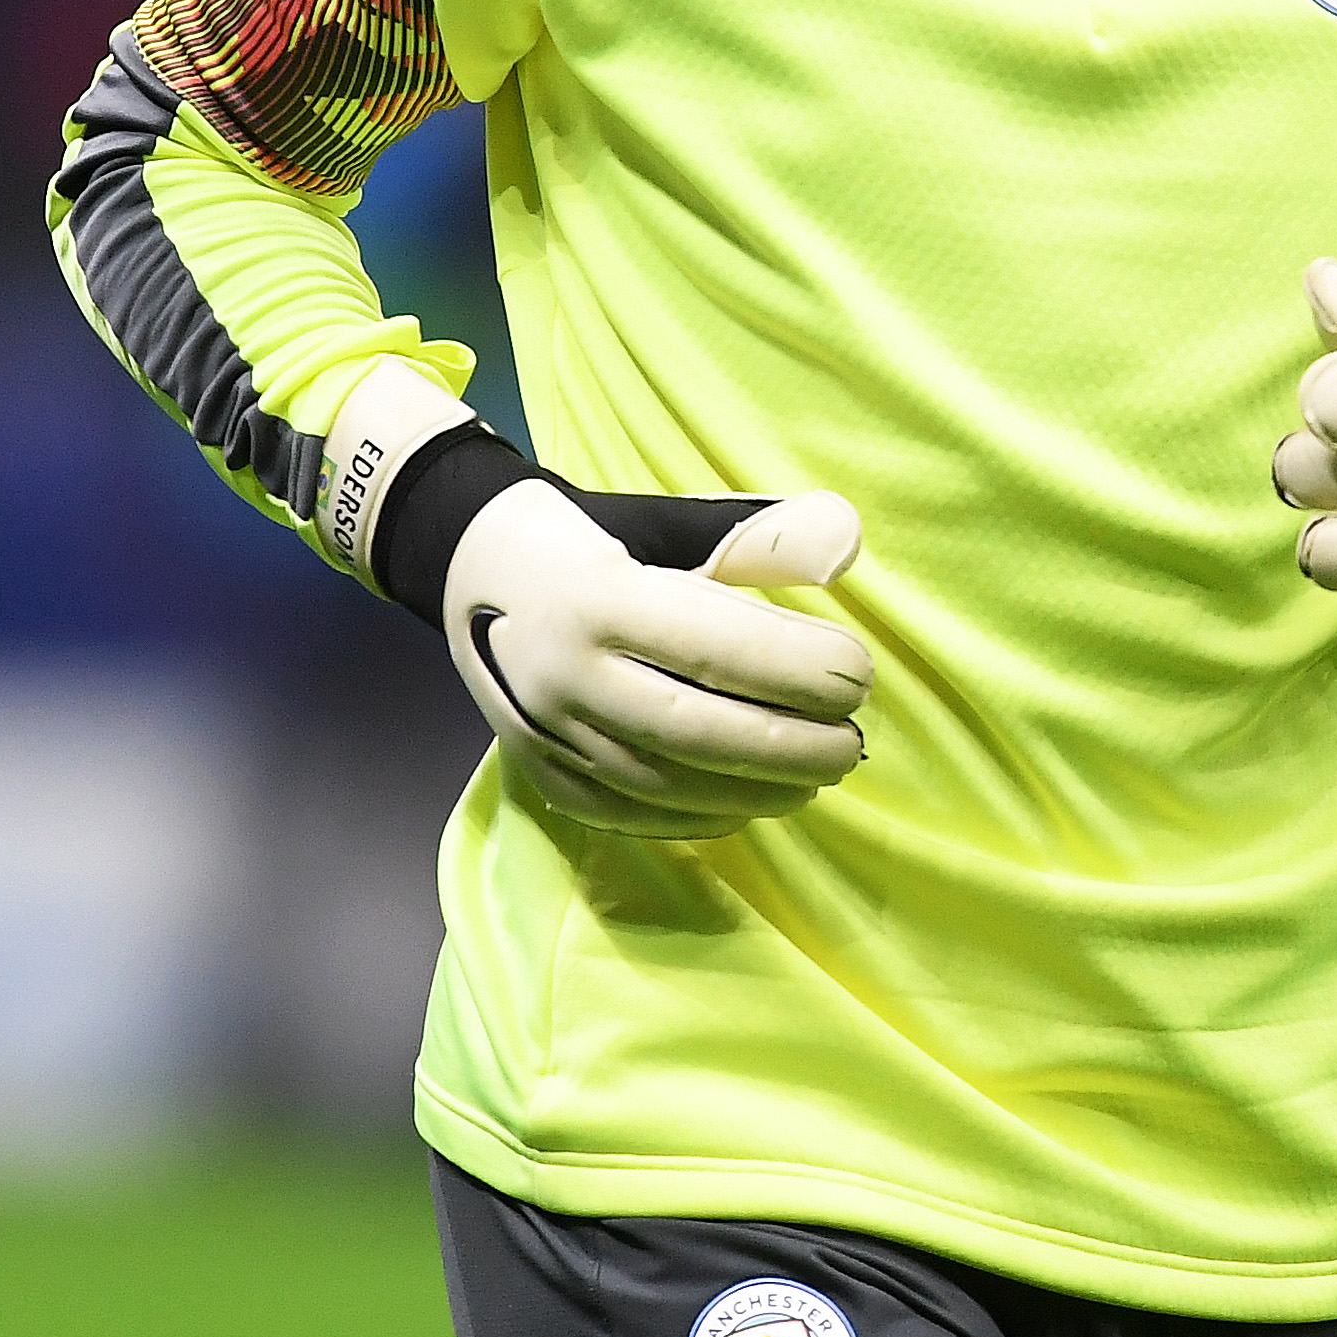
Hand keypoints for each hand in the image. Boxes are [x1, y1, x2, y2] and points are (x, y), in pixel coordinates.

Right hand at [443, 480, 875, 838]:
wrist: (475, 565)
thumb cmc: (600, 536)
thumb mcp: (676, 520)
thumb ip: (763, 537)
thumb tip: (848, 545)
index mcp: (600, 596)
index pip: (715, 647)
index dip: (797, 669)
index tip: (860, 675)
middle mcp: (565, 672)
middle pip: (694, 732)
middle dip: (788, 747)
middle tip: (852, 743)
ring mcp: (544, 732)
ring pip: (662, 783)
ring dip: (752, 790)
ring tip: (815, 774)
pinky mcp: (535, 771)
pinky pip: (623, 814)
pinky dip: (695, 817)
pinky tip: (747, 804)